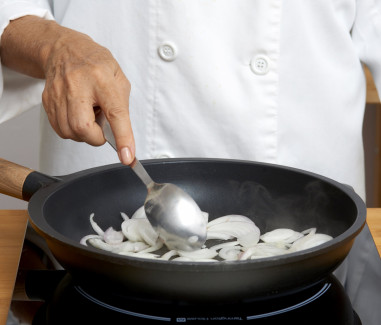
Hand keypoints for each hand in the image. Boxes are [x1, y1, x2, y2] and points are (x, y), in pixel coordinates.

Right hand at [1, 16, 134, 164]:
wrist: (64, 49)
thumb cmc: (95, 64)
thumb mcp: (119, 79)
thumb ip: (121, 108)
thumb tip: (120, 137)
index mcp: (102, 79)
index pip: (115, 113)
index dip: (123, 138)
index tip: (127, 156)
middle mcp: (78, 86)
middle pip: (83, 128)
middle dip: (96, 138)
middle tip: (102, 129)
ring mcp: (59, 94)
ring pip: (69, 132)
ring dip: (84, 134)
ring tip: (89, 117)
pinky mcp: (48, 102)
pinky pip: (60, 129)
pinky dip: (72, 131)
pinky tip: (78, 116)